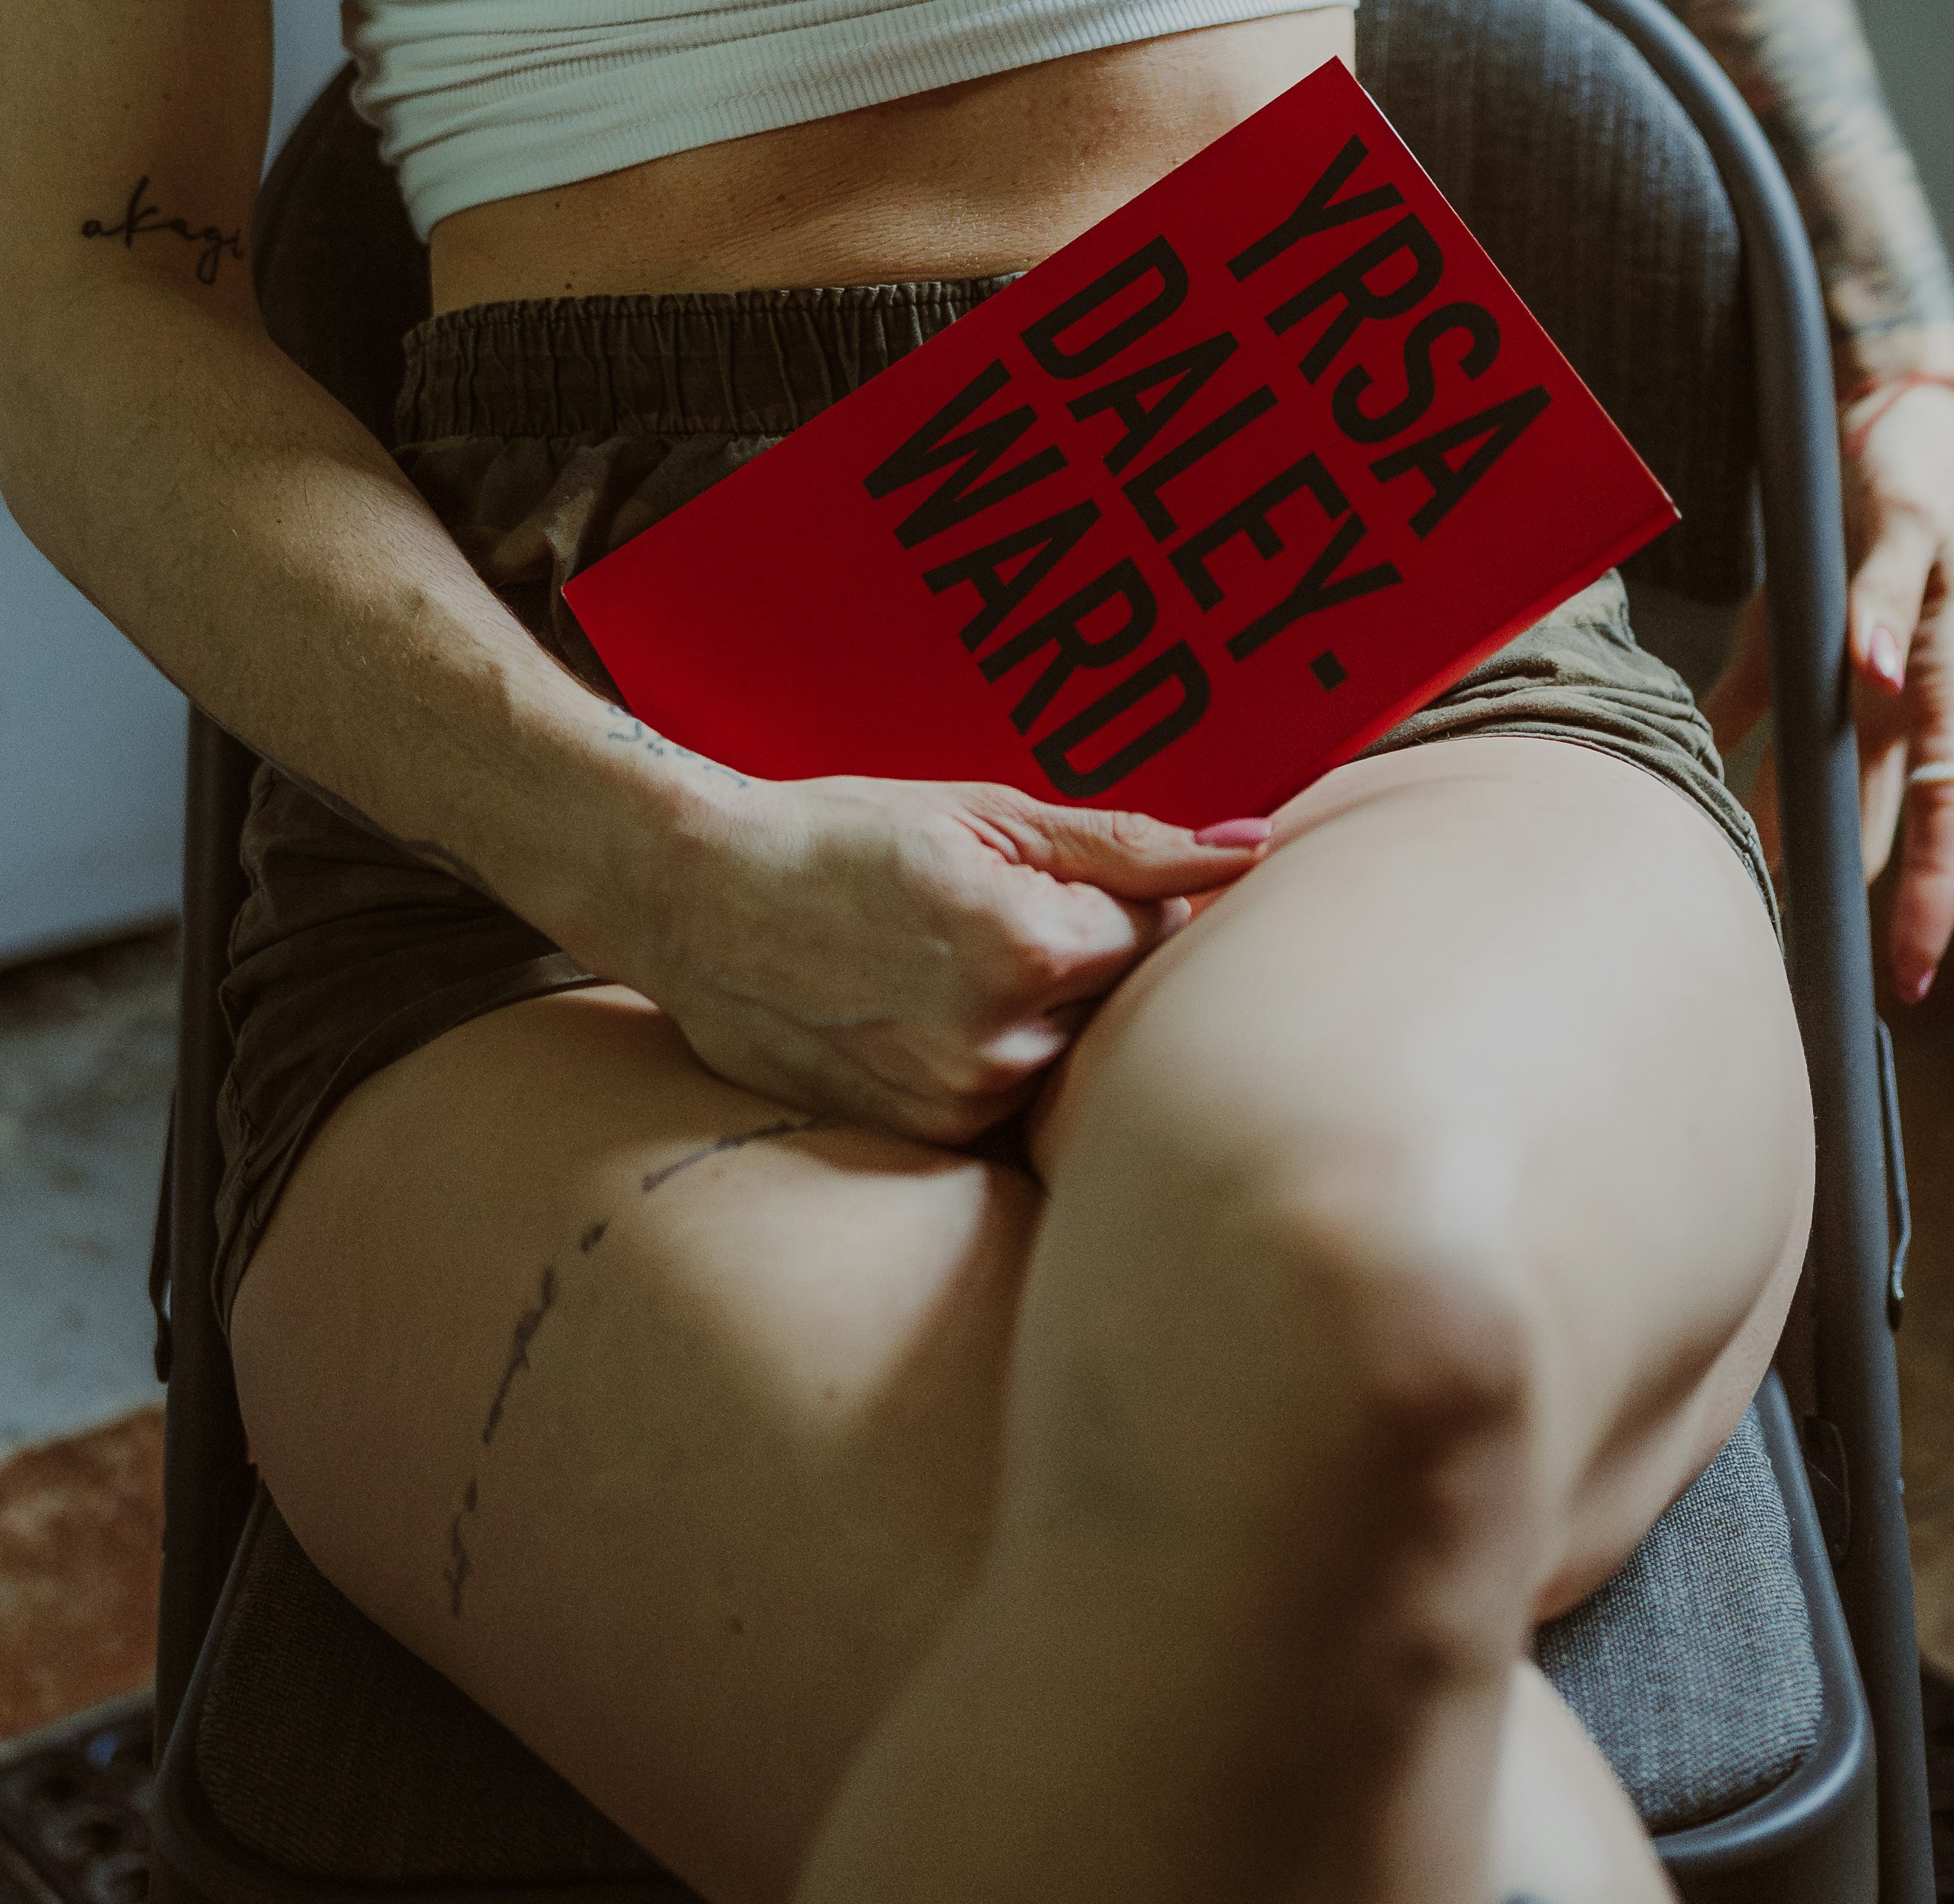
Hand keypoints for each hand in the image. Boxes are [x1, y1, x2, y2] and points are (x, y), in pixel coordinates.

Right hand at [617, 774, 1270, 1146]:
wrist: (700, 900)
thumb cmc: (845, 834)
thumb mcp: (988, 814)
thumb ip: (1129, 843)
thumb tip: (1254, 847)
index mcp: (1029, 947)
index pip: (1164, 933)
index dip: (1128, 898)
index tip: (1070, 877)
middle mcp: (1001, 1044)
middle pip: (1124, 1004)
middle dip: (1094, 958)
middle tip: (1013, 914)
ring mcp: (960, 1104)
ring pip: (1070, 1055)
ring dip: (1048, 1010)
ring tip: (958, 957)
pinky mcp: (927, 1138)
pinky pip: (1013, 1098)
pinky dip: (999, 1051)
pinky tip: (932, 1004)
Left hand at [1698, 368, 1953, 1009]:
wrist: (1889, 398)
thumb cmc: (1915, 460)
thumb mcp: (1911, 523)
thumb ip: (1890, 600)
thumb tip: (1880, 676)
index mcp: (1937, 679)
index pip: (1943, 817)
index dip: (1928, 899)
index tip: (1909, 979)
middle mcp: (1893, 691)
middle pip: (1870, 820)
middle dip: (1843, 903)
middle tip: (1800, 978)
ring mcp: (1842, 667)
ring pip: (1810, 778)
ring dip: (1780, 839)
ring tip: (1739, 908)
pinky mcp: (1793, 630)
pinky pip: (1755, 706)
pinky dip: (1723, 744)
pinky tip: (1682, 786)